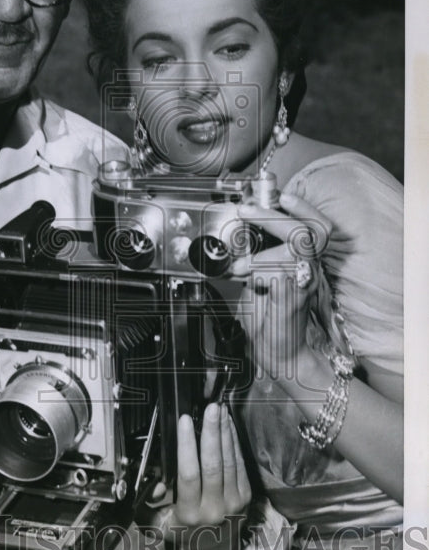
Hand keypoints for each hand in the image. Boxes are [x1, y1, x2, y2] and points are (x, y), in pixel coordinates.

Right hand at [139, 403, 250, 539]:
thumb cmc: (182, 533)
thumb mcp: (158, 525)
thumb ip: (149, 505)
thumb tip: (155, 483)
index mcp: (189, 514)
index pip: (189, 474)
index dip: (187, 446)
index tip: (184, 422)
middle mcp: (214, 508)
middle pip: (214, 464)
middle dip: (212, 432)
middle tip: (210, 408)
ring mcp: (233, 502)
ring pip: (229, 461)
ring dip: (225, 433)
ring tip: (219, 411)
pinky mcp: (246, 497)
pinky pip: (239, 465)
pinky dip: (234, 443)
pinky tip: (228, 426)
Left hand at [230, 192, 331, 377]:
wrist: (281, 353)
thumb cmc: (270, 315)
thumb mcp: (260, 278)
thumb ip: (254, 255)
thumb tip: (234, 232)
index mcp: (303, 260)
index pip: (316, 225)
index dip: (302, 207)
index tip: (281, 195)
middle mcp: (309, 270)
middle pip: (309, 231)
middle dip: (274, 216)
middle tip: (246, 211)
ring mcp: (303, 285)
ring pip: (298, 250)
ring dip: (264, 249)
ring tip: (239, 263)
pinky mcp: (292, 302)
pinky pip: (283, 278)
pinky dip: (261, 273)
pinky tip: (246, 278)